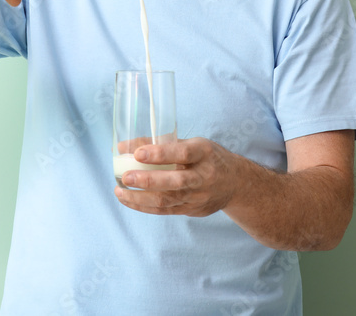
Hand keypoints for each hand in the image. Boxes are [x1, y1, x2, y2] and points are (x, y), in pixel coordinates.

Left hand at [114, 138, 240, 217]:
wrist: (235, 183)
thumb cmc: (207, 158)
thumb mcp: (191, 143)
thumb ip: (160, 143)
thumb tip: (123, 146)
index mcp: (203, 153)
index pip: (182, 153)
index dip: (160, 154)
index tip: (138, 154)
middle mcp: (203, 176)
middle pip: (175, 182)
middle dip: (148, 181)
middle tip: (126, 177)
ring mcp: (198, 196)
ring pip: (168, 201)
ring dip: (140, 198)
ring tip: (119, 191)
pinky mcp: (192, 210)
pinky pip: (165, 211)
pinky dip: (144, 206)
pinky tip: (129, 200)